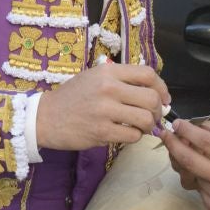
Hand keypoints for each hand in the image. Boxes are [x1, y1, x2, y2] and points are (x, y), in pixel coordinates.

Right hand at [34, 62, 169, 150]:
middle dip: (158, 110)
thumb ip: (120, 80)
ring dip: (147, 126)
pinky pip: (132, 136)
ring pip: (145, 119)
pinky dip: (134, 137)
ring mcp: (105, 111)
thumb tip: (151, 92)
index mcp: (108, 72)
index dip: (162, 87)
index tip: (163, 98)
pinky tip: (125, 134)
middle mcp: (108, 89)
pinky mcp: (101, 132)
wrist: (45, 117)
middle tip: (152, 116)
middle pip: (151, 99)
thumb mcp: (94, 77)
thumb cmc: (72, 96)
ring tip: (139, 126)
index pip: (148, 74)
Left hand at [165, 106, 209, 209]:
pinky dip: (200, 180)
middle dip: (173, 146)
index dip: (188, 131)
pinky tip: (207, 175)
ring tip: (186, 153)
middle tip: (165, 135)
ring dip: (187, 164)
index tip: (177, 123)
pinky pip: (201, 191)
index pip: (207, 142)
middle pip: (190, 161)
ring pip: (194, 177)